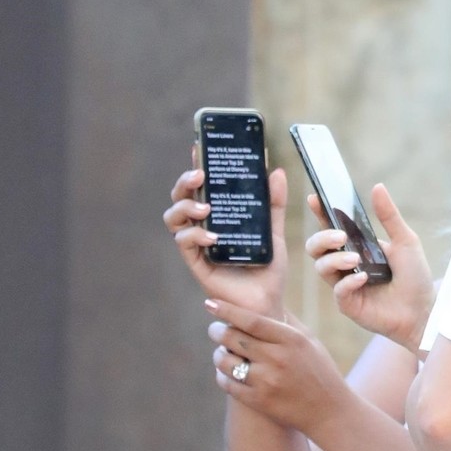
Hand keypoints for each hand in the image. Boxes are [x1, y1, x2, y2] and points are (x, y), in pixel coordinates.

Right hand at [164, 155, 287, 318]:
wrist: (268, 303)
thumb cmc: (268, 269)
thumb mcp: (275, 232)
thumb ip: (274, 204)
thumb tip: (276, 171)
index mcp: (219, 215)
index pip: (203, 186)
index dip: (197, 165)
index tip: (200, 147)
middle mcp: (203, 226)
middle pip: (181, 197)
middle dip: (185, 181)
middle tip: (200, 174)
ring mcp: (197, 245)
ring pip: (175, 217)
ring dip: (185, 206)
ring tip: (205, 207)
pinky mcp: (196, 264)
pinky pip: (184, 244)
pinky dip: (195, 236)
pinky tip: (211, 236)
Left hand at [206, 297, 345, 434]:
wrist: (330, 412)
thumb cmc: (320, 370)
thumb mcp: (310, 340)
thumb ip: (286, 321)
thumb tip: (263, 302)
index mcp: (291, 339)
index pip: (251, 320)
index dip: (227, 310)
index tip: (210, 303)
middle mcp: (277, 358)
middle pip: (233, 339)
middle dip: (217, 331)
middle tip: (214, 330)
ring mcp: (267, 382)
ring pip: (226, 362)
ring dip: (219, 355)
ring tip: (223, 352)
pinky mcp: (259, 401)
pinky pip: (228, 384)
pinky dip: (222, 376)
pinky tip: (227, 372)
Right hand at [306, 182, 433, 351]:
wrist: (424, 310)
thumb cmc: (415, 277)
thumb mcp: (405, 241)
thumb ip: (389, 216)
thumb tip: (377, 186)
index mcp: (357, 246)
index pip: (332, 227)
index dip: (320, 213)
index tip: (314, 199)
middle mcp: (346, 264)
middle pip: (315, 247)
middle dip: (322, 238)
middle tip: (341, 236)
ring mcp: (345, 284)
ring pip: (321, 267)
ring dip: (335, 259)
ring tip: (356, 259)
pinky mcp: (348, 304)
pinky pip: (337, 290)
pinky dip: (348, 281)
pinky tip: (363, 278)